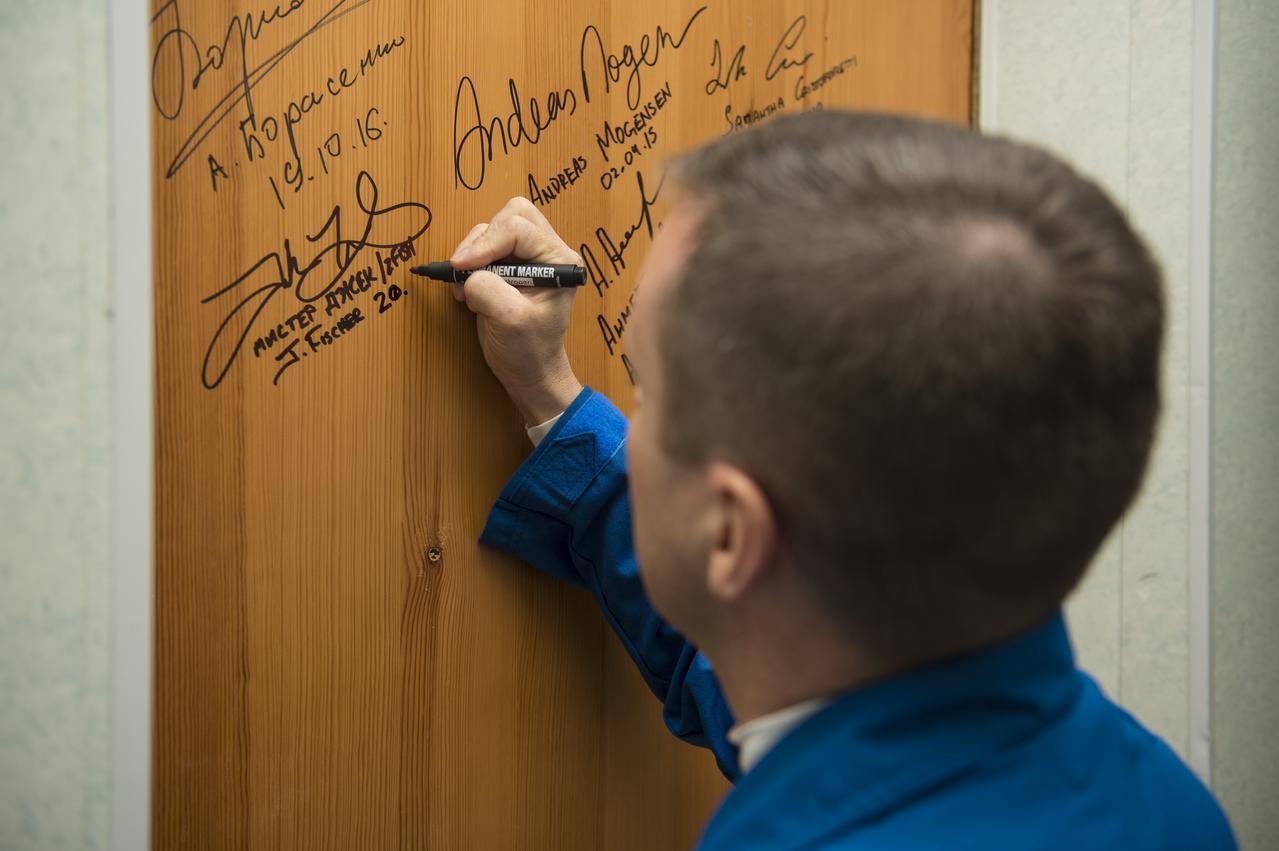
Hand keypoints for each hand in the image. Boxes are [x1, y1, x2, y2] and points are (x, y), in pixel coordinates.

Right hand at [450, 197, 583, 424]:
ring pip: (492, 228)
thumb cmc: (529, 351)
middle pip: (511, 215)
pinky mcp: (508, 265)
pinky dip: (468, 262)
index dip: (486, 244)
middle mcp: (547, 251)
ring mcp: (527, 257)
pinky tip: (466, 289)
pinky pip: (483, 246)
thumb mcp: (509, 321)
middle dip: (482, 239)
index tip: (462, 268)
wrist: (530, 372)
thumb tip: (466, 272)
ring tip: (464, 288)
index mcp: (559, 259)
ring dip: (471, 253)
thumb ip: (488, 289)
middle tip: (464, 269)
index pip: (518, 228)